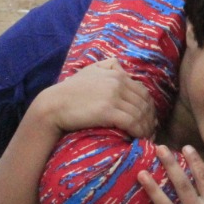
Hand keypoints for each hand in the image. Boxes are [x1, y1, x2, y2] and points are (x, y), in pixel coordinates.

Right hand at [34, 58, 157, 136]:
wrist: (53, 104)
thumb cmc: (70, 90)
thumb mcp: (89, 71)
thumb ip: (107, 66)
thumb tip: (120, 65)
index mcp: (117, 74)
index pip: (143, 91)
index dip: (149, 107)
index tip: (149, 119)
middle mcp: (118, 83)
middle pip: (144, 103)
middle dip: (150, 119)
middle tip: (150, 131)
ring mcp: (113, 97)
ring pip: (140, 114)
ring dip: (146, 128)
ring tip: (146, 137)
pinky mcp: (107, 111)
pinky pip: (132, 122)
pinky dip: (139, 132)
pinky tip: (138, 138)